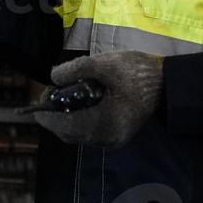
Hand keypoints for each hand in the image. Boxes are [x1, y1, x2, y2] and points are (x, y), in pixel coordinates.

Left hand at [33, 50, 163, 146]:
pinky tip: (78, 103)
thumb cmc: (137, 71)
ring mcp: (115, 139)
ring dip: (67, 119)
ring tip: (62, 96)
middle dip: (56, 117)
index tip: (35, 110)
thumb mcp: (105, 63)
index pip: (68, 126)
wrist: (166, 81)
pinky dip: (79, 121)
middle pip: (72, 134)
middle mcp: (109, 138)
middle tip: (49, 95)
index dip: (49, 119)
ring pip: (80, 135)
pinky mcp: (118, 135)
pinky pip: (91, 133)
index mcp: (106, 123)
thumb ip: (76, 69)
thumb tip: (53, 78)